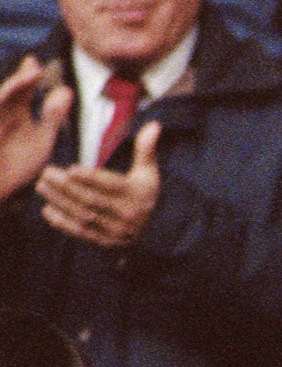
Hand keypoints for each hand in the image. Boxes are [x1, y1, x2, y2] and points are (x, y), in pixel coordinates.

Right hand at [0, 55, 68, 199]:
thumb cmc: (16, 164)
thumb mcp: (40, 139)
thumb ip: (52, 117)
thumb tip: (66, 90)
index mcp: (16, 111)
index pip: (23, 89)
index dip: (30, 77)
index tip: (41, 66)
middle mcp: (2, 111)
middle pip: (11, 91)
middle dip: (22, 79)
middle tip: (35, 66)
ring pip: (0, 98)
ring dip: (13, 87)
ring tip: (30, 76)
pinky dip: (3, 102)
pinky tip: (13, 95)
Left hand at [37, 120, 159, 247]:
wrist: (154, 233)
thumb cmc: (145, 195)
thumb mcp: (149, 173)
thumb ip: (146, 149)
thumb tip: (153, 125)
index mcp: (136, 195)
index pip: (112, 186)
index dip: (92, 178)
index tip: (72, 169)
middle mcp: (127, 215)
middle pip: (93, 200)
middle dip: (67, 187)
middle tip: (46, 172)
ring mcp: (115, 231)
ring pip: (84, 215)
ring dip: (60, 201)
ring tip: (41, 185)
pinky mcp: (104, 242)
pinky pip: (81, 232)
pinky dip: (63, 223)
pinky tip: (48, 210)